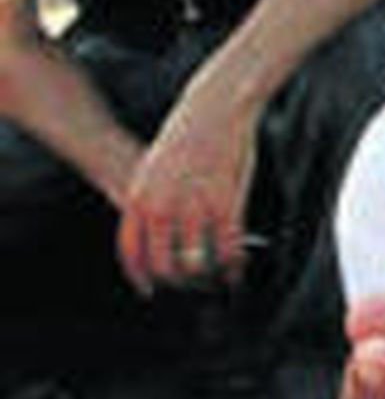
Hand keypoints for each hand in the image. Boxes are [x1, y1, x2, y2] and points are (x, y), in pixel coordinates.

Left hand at [117, 89, 258, 294]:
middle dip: (179, 283)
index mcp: (138, 198)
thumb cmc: (185, 137)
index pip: (132, 253)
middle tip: (192, 285)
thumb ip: (149, 205)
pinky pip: (228, 249)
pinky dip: (234, 266)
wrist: (213, 108)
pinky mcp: (225, 204)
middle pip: (164, 266)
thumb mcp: (153, 171)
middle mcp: (161, 207)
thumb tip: (157, 242)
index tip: (150, 290)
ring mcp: (193, 207)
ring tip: (217, 278)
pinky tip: (237, 269)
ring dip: (208, 278)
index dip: (141, 277)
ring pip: (197, 265)